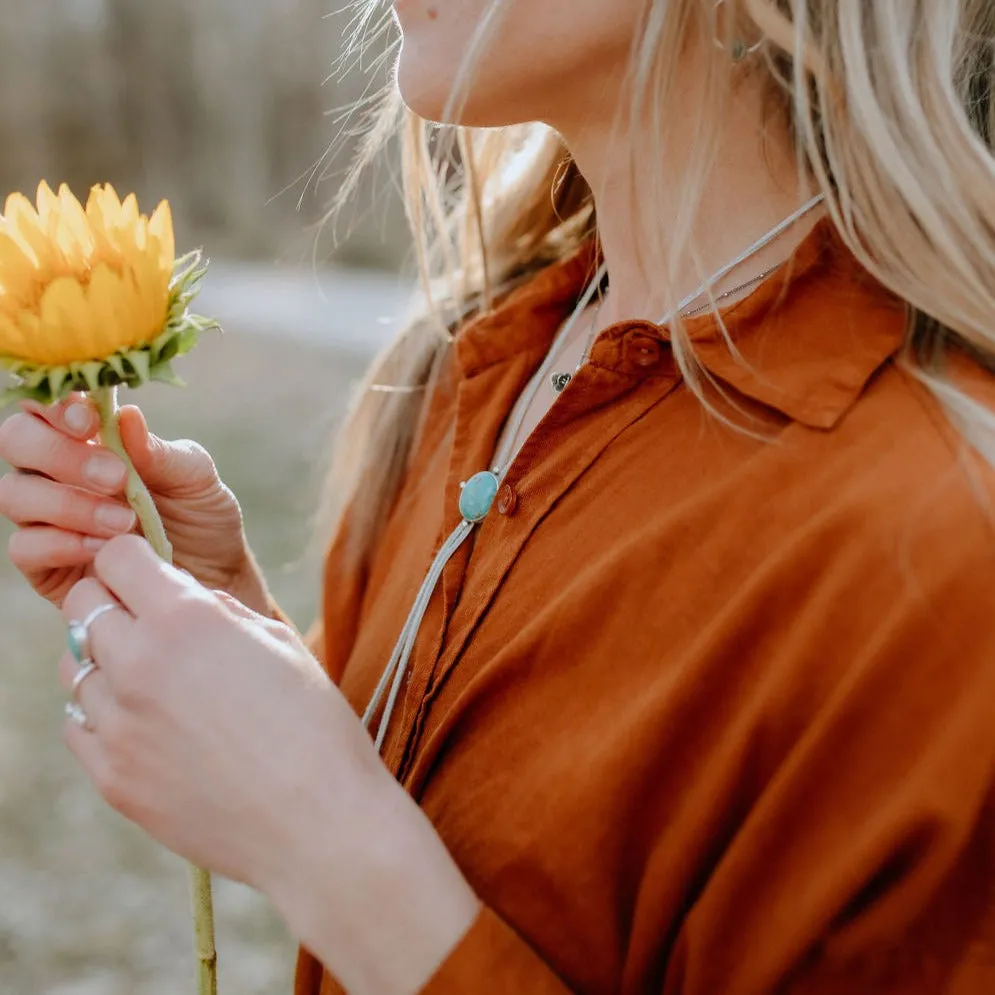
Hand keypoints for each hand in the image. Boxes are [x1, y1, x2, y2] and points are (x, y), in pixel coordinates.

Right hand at [0, 394, 266, 610]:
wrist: (214, 578)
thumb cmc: (202, 518)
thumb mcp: (196, 480)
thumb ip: (161, 452)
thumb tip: (127, 417)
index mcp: (91, 438)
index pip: (48, 404)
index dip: (56, 405)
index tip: (90, 420)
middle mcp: (57, 471)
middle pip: (16, 439)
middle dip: (60, 453)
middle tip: (116, 477)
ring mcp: (46, 517)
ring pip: (15, 493)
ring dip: (69, 504)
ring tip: (125, 522)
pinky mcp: (45, 564)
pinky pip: (23, 546)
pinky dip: (61, 544)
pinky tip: (103, 550)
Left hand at [59, 535, 478, 994]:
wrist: (318, 823)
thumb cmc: (314, 725)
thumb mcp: (278, 643)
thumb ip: (218, 611)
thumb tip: (179, 595)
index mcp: (187, 620)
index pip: (116, 558)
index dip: (134, 559)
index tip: (150, 573)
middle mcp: (139, 665)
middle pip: (81, 607)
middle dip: (111, 603)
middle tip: (149, 623)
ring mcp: (119, 726)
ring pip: (73, 668)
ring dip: (105, 661)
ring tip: (152, 680)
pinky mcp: (112, 778)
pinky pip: (79, 726)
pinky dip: (104, 716)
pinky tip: (148, 725)